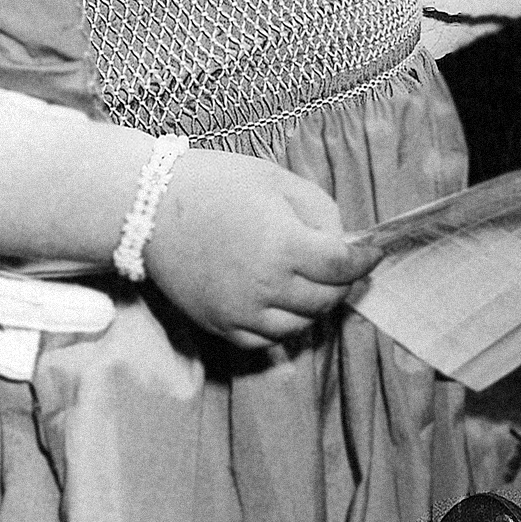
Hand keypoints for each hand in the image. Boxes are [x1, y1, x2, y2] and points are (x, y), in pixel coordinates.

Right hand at [137, 149, 376, 348]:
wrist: (147, 208)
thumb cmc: (215, 185)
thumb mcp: (277, 181)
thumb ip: (320, 212)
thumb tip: (344, 243)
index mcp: (283, 245)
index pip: (343, 266)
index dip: (365, 260)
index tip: (373, 253)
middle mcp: (265, 286)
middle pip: (327, 298)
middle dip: (342, 282)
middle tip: (341, 267)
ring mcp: (241, 312)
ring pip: (301, 325)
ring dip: (315, 305)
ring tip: (311, 282)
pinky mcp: (220, 326)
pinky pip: (267, 340)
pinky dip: (284, 325)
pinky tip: (281, 301)